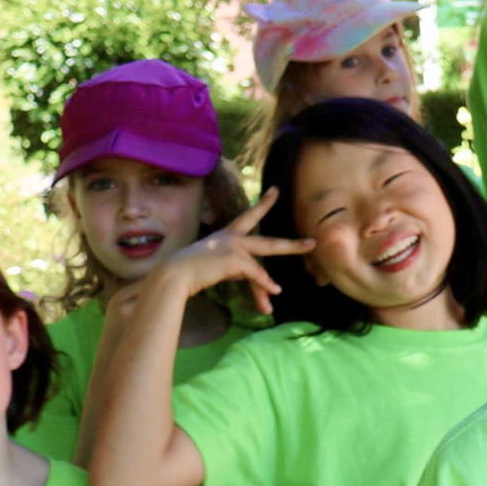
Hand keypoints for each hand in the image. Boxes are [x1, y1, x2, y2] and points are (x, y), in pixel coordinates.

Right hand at [153, 187, 313, 315]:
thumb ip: (235, 267)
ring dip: (269, 284)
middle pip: (269, 243)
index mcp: (226, 235)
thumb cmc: (188, 271)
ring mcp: (235, 247)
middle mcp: (233, 238)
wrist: (174, 274)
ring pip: (263, 268)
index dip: (263, 204)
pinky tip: (272, 295)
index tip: (276, 190)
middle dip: (292, 246)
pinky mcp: (235, 260)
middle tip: (312, 243)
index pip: (248, 217)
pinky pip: (256, 275)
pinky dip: (263, 286)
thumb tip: (253, 278)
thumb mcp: (215, 265)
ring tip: (279, 293)